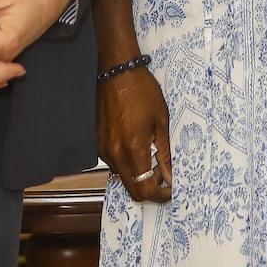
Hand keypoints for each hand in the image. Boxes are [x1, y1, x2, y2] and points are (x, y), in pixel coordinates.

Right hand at [97, 66, 173, 202]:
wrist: (117, 72)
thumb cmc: (142, 91)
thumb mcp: (161, 121)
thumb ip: (164, 152)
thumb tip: (169, 176)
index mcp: (133, 148)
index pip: (145, 187)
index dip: (160, 194)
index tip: (170, 189)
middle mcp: (114, 153)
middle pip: (131, 189)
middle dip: (149, 189)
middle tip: (162, 177)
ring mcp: (103, 148)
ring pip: (122, 176)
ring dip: (137, 175)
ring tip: (150, 158)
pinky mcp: (97, 142)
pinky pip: (113, 163)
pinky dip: (126, 163)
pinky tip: (136, 147)